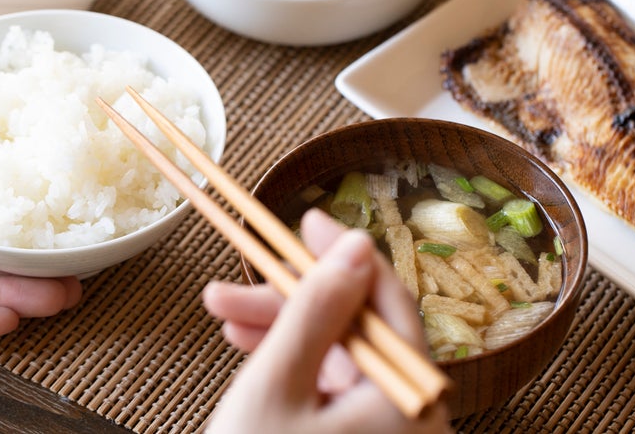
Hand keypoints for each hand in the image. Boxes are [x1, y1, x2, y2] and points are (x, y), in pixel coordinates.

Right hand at [203, 209, 450, 432]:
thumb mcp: (276, 386)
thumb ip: (315, 311)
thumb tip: (355, 244)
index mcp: (410, 402)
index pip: (387, 302)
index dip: (343, 255)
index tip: (303, 220)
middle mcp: (414, 418)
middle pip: (358, 330)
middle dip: (292, 301)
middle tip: (237, 278)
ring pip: (340, 359)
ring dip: (283, 332)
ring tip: (221, 315)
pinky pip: (334, 392)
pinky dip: (294, 369)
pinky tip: (246, 347)